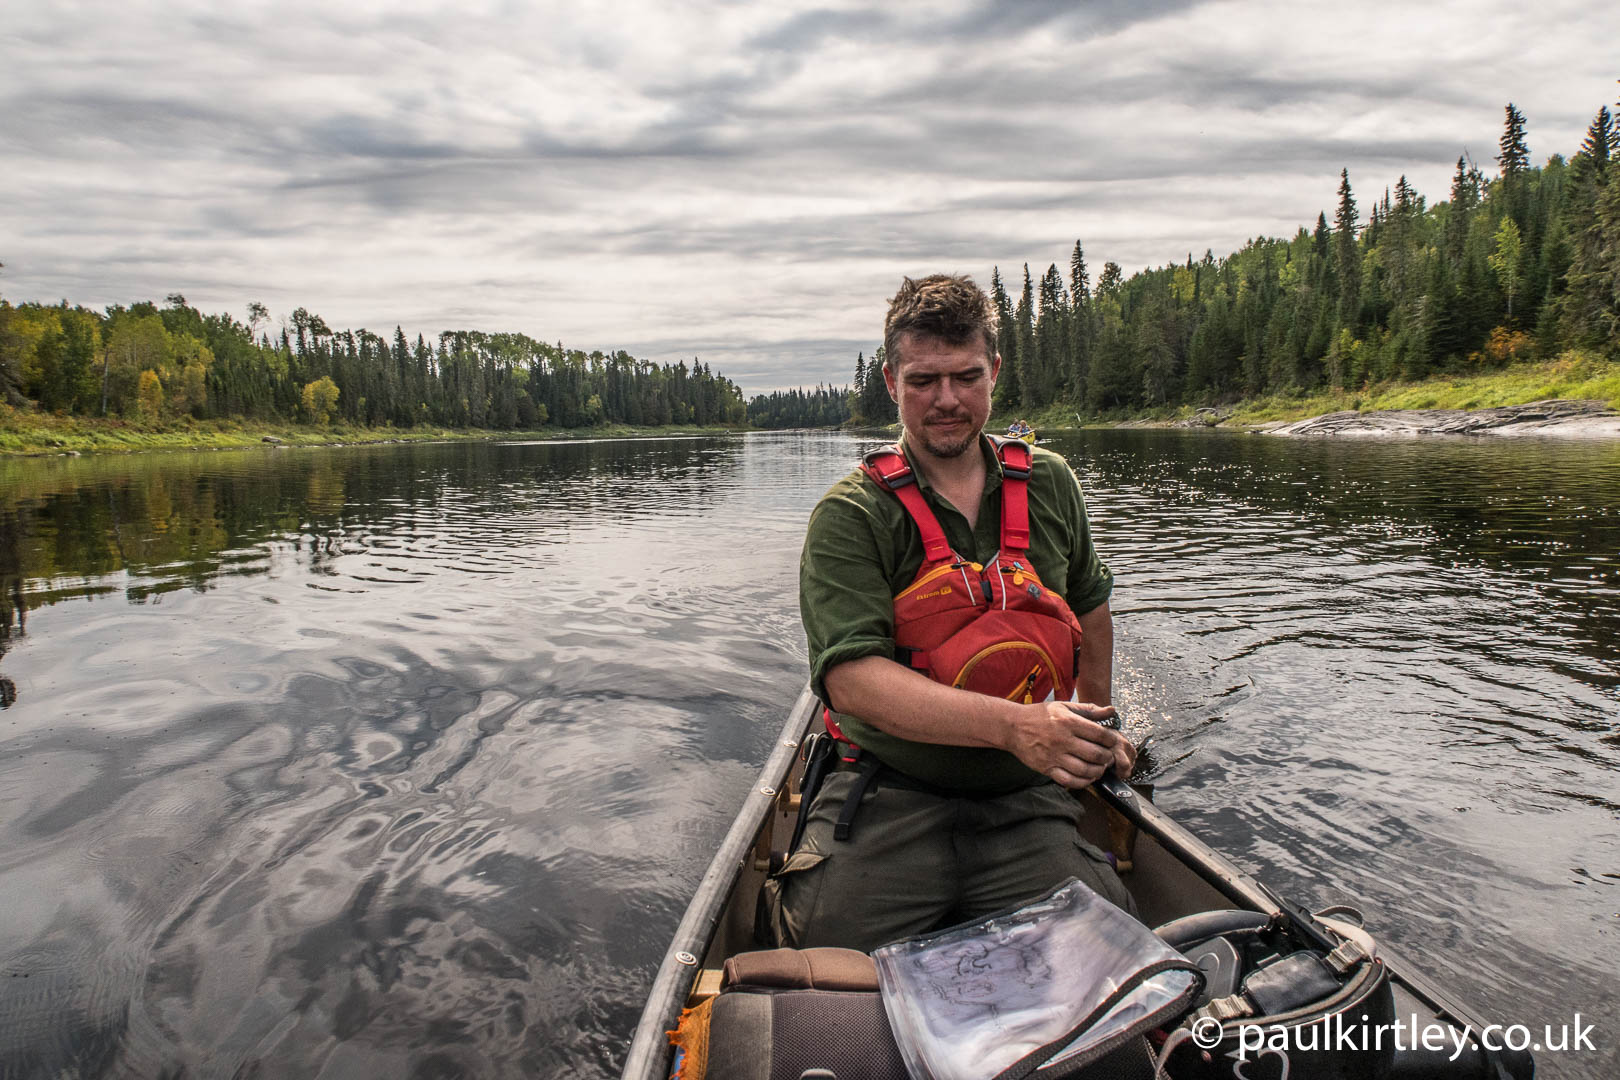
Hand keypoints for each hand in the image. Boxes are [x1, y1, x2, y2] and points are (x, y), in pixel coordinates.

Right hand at [1003, 700, 1131, 789]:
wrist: (1012, 726)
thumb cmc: (1038, 715)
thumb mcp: (1063, 706)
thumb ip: (1088, 709)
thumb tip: (1111, 711)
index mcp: (1068, 722)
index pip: (1099, 734)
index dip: (1111, 740)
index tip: (1112, 742)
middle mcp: (1062, 740)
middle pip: (1095, 754)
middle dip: (1107, 757)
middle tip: (1108, 757)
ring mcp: (1054, 756)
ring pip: (1084, 770)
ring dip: (1098, 771)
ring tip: (1100, 767)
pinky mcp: (1046, 768)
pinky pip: (1069, 780)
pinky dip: (1083, 782)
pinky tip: (1087, 777)